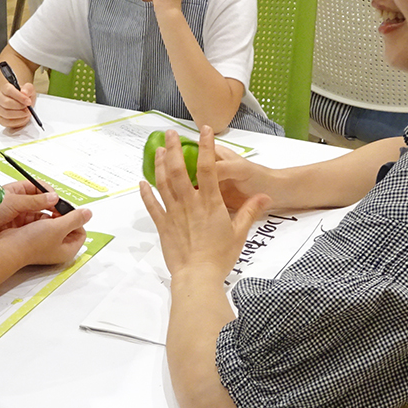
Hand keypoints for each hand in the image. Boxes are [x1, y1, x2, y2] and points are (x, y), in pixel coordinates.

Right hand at [0, 81, 37, 128]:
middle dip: (20, 107)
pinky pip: (6, 122)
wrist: (22, 103)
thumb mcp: (30, 89)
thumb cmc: (24, 96)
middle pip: (6, 103)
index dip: (19, 97)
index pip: (9, 90)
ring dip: (19, 115)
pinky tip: (23, 118)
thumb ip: (28, 89)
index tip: (28, 102)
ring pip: (6, 113)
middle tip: (28, 109)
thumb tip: (24, 92)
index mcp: (5, 88)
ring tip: (27, 113)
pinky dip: (17, 122)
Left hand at [0, 180, 61, 257]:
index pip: (39, 188)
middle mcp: (18, 202)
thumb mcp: (15, 201)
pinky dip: (39, 228)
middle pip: (40, 203)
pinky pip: (31, 227)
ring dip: (46, 219)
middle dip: (51, 208)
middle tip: (61, 215)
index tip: (58, 202)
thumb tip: (53, 198)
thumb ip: (36, 201)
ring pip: (37, 216)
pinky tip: (45, 230)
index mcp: (18, 190)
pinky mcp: (15, 229)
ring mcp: (17, 216)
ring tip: (55, 224)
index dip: (50, 194)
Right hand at [0, 208, 91, 265]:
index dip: (77, 220)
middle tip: (57, 208)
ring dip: (52, 215)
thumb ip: (75, 219)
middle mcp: (58, 248)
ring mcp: (46, 243)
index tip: (68, 211)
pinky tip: (37, 212)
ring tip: (47, 208)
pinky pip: (43, 224)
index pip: (81, 232)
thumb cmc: (32, 242)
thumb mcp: (59, 227)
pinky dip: (41, 217)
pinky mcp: (36, 238)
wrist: (9, 247)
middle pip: (69, 227)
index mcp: (68, 250)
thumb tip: (88, 213)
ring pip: (55, 224)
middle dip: (63, 215)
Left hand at [139, 128, 269, 283]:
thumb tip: (265, 196)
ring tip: (158, 150)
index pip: (208, 167)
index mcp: (210, 203)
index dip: (206, 146)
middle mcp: (190, 203)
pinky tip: (142, 182)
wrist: (197, 276)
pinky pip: (152, 206)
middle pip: (179, 169)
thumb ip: (250, 211)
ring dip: (159, 165)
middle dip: (174, 148)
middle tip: (169, 133)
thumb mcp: (240, 233)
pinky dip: (146, 193)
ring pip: (163, 183)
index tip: (204, 130)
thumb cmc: (220, 257)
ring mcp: (174, 213)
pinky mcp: (163, 225)